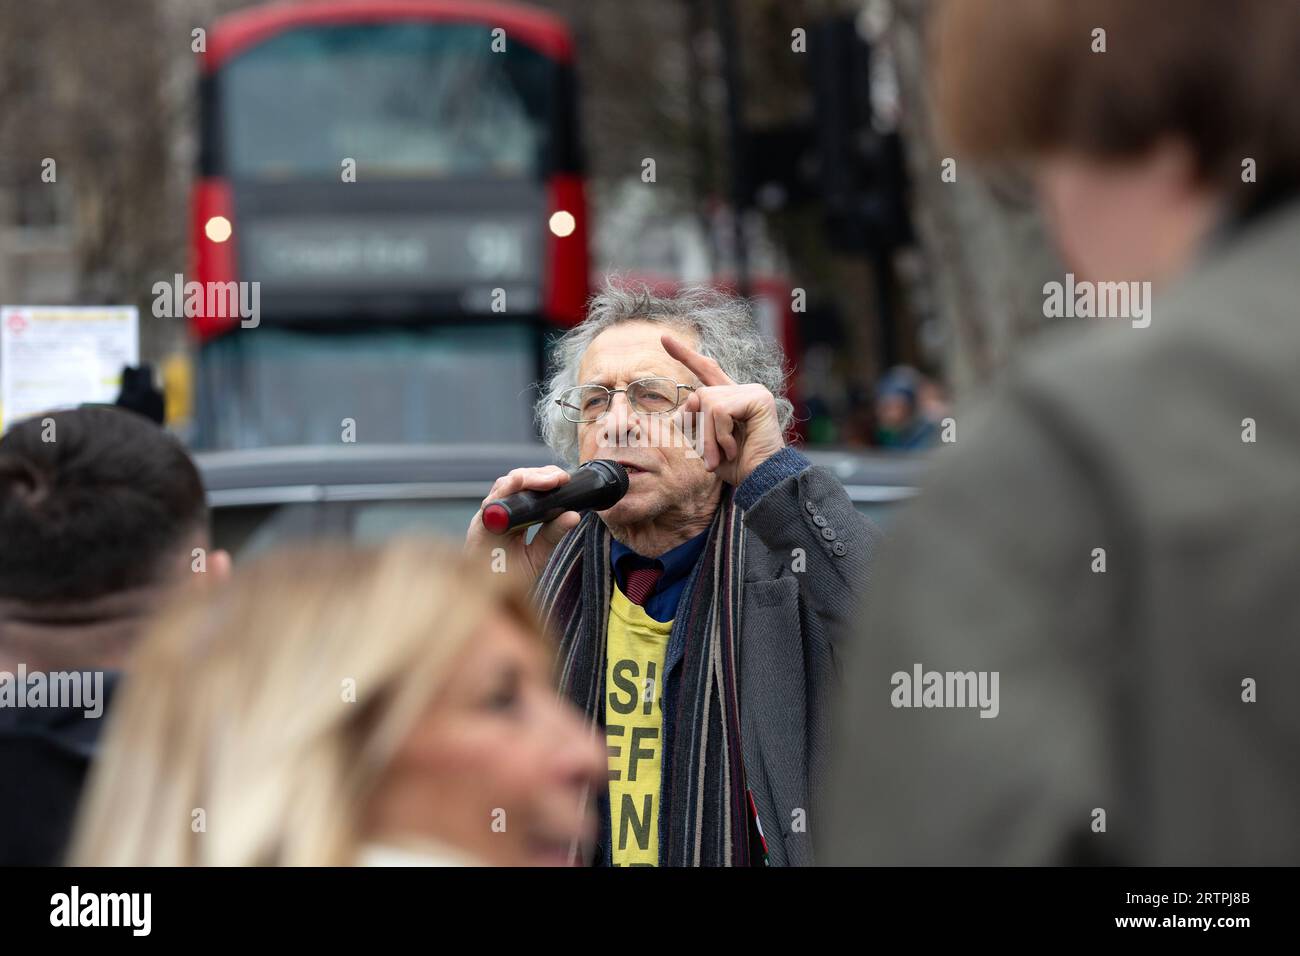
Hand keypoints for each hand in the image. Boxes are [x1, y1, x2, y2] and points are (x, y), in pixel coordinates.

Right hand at [465, 466, 581, 587]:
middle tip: (560, 478)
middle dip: (539, 475)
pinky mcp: (478, 527)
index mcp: (513, 516)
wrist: (488, 604)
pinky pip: (490, 505)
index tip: (565, 478)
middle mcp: (499, 513)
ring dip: (526, 479)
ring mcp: (488, 518)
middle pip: (516, 481)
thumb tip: (575, 515)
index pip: (529, 487)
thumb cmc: (508, 577)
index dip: (545, 478)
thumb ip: (553, 534)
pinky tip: (517, 484)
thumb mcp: (537, 555)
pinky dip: (504, 492)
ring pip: (503, 486)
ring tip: (548, 480)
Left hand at [662, 334, 784, 486]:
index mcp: (729, 398)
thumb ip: (693, 421)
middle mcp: (742, 389)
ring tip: (721, 455)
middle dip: (697, 428)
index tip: (664, 339)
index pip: (705, 369)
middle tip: (709, 457)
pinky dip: (720, 434)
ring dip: (708, 436)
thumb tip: (687, 403)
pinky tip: (732, 447)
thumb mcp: (705, 442)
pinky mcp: (758, 398)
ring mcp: (752, 391)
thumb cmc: (736, 465)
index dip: (685, 355)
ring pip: (707, 402)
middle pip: (699, 395)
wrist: (760, 479)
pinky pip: (720, 410)